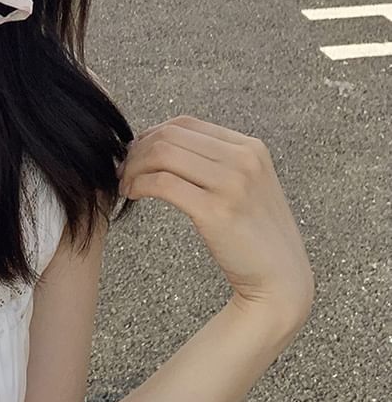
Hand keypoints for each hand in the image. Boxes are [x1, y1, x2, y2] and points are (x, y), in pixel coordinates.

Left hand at [117, 115, 314, 321]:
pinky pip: (163, 184)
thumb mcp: (245, 187)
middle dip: (137, 151)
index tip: (136, 155)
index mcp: (250, 148)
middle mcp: (243, 158)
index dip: (151, 135)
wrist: (280, 277)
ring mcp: (232, 183)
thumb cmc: (254, 237)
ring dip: (133, 168)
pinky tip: (133, 195)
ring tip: (126, 186)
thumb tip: (167, 150)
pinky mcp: (215, 210)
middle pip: (170, 136)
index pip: (186, 123)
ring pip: (163, 154)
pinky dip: (139, 185)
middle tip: (123, 172)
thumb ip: (216, 165)